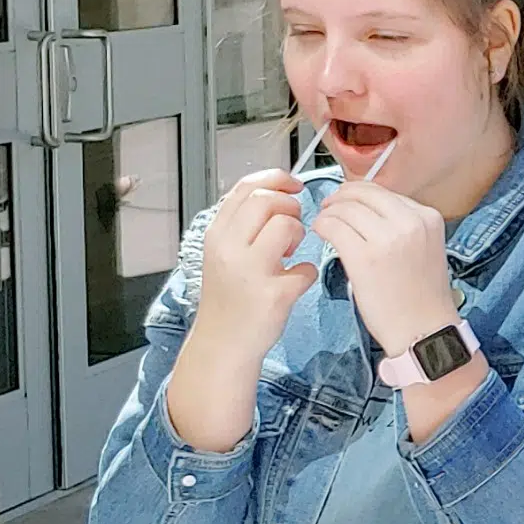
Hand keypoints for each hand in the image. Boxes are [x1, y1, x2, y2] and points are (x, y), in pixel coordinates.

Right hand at [187, 169, 318, 363]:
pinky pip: (306, 268)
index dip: (276, 179)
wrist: (222, 344)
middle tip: (293, 226)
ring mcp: (249, 272)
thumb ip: (243, 225)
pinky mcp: (273, 295)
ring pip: (287, 226)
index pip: (246, 187)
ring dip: (299, 235)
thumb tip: (275, 193)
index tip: (294, 186)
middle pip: (267, 200)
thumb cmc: (230, 298)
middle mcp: (229, 249)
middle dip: (290, 206)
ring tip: (290, 254)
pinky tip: (294, 283)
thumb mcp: (224, 254)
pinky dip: (306, 274)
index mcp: (217, 235)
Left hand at [309, 181, 459, 355]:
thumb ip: (402, 225)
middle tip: (329, 208)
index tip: (348, 203)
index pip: (384, 192)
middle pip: (362, 193)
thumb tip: (365, 209)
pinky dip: (322, 226)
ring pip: (345, 208)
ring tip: (324, 225)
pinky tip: (321, 235)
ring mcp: (388, 238)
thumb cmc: (421, 297)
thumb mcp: (424, 247)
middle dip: (340, 198)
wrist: (424, 331)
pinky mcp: (365, 257)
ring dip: (328, 213)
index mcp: (427, 217)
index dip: (359, 194)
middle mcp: (410, 222)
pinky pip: (333, 227)